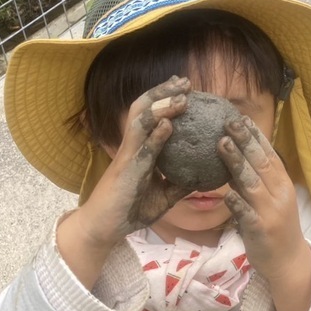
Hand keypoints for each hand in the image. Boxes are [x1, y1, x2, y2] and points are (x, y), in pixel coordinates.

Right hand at [78, 76, 193, 242]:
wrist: (106, 228)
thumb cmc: (131, 209)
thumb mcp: (164, 196)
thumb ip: (180, 183)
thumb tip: (204, 176)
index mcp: (141, 149)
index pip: (152, 115)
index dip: (166, 98)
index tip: (186, 88)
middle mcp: (133, 146)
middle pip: (144, 108)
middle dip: (164, 92)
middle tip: (186, 82)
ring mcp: (128, 155)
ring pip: (141, 121)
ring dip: (162, 106)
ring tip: (182, 96)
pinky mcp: (126, 169)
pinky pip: (143, 148)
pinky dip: (156, 134)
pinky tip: (169, 125)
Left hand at [219, 117, 310, 310]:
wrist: (288, 261)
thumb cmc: (276, 227)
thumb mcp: (269, 199)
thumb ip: (253, 180)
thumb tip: (233, 157)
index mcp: (282, 183)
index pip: (269, 154)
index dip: (255, 136)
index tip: (241, 117)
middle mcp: (279, 193)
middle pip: (261, 162)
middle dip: (245, 141)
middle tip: (229, 121)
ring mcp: (271, 211)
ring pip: (253, 182)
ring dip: (237, 162)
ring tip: (222, 144)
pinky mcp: (260, 229)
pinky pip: (246, 213)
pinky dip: (237, 202)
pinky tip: (226, 192)